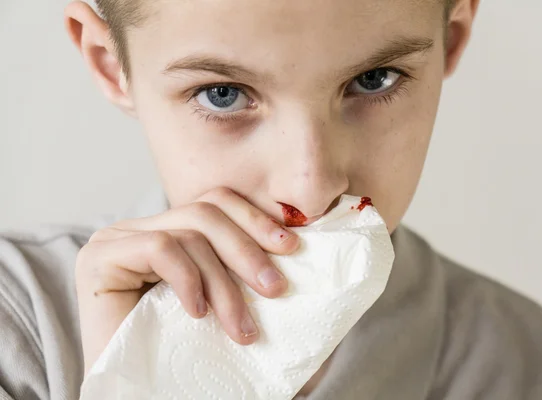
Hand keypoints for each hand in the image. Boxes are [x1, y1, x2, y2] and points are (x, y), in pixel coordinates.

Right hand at [75, 188, 299, 373]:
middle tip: (276, 289)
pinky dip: (188, 279)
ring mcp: (116, 239)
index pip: (216, 204)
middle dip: (247, 251)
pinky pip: (160, 248)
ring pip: (189, 232)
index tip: (290, 249)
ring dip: (223, 282)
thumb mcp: (219, 302)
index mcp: (169, 231)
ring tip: (240, 327)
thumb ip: (239, 271)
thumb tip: (294, 245)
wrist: (137, 392)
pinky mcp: (99, 257)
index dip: (255, 219)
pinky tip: (197, 314)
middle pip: (206, 213)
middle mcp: (140, 228)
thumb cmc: (180, 355)